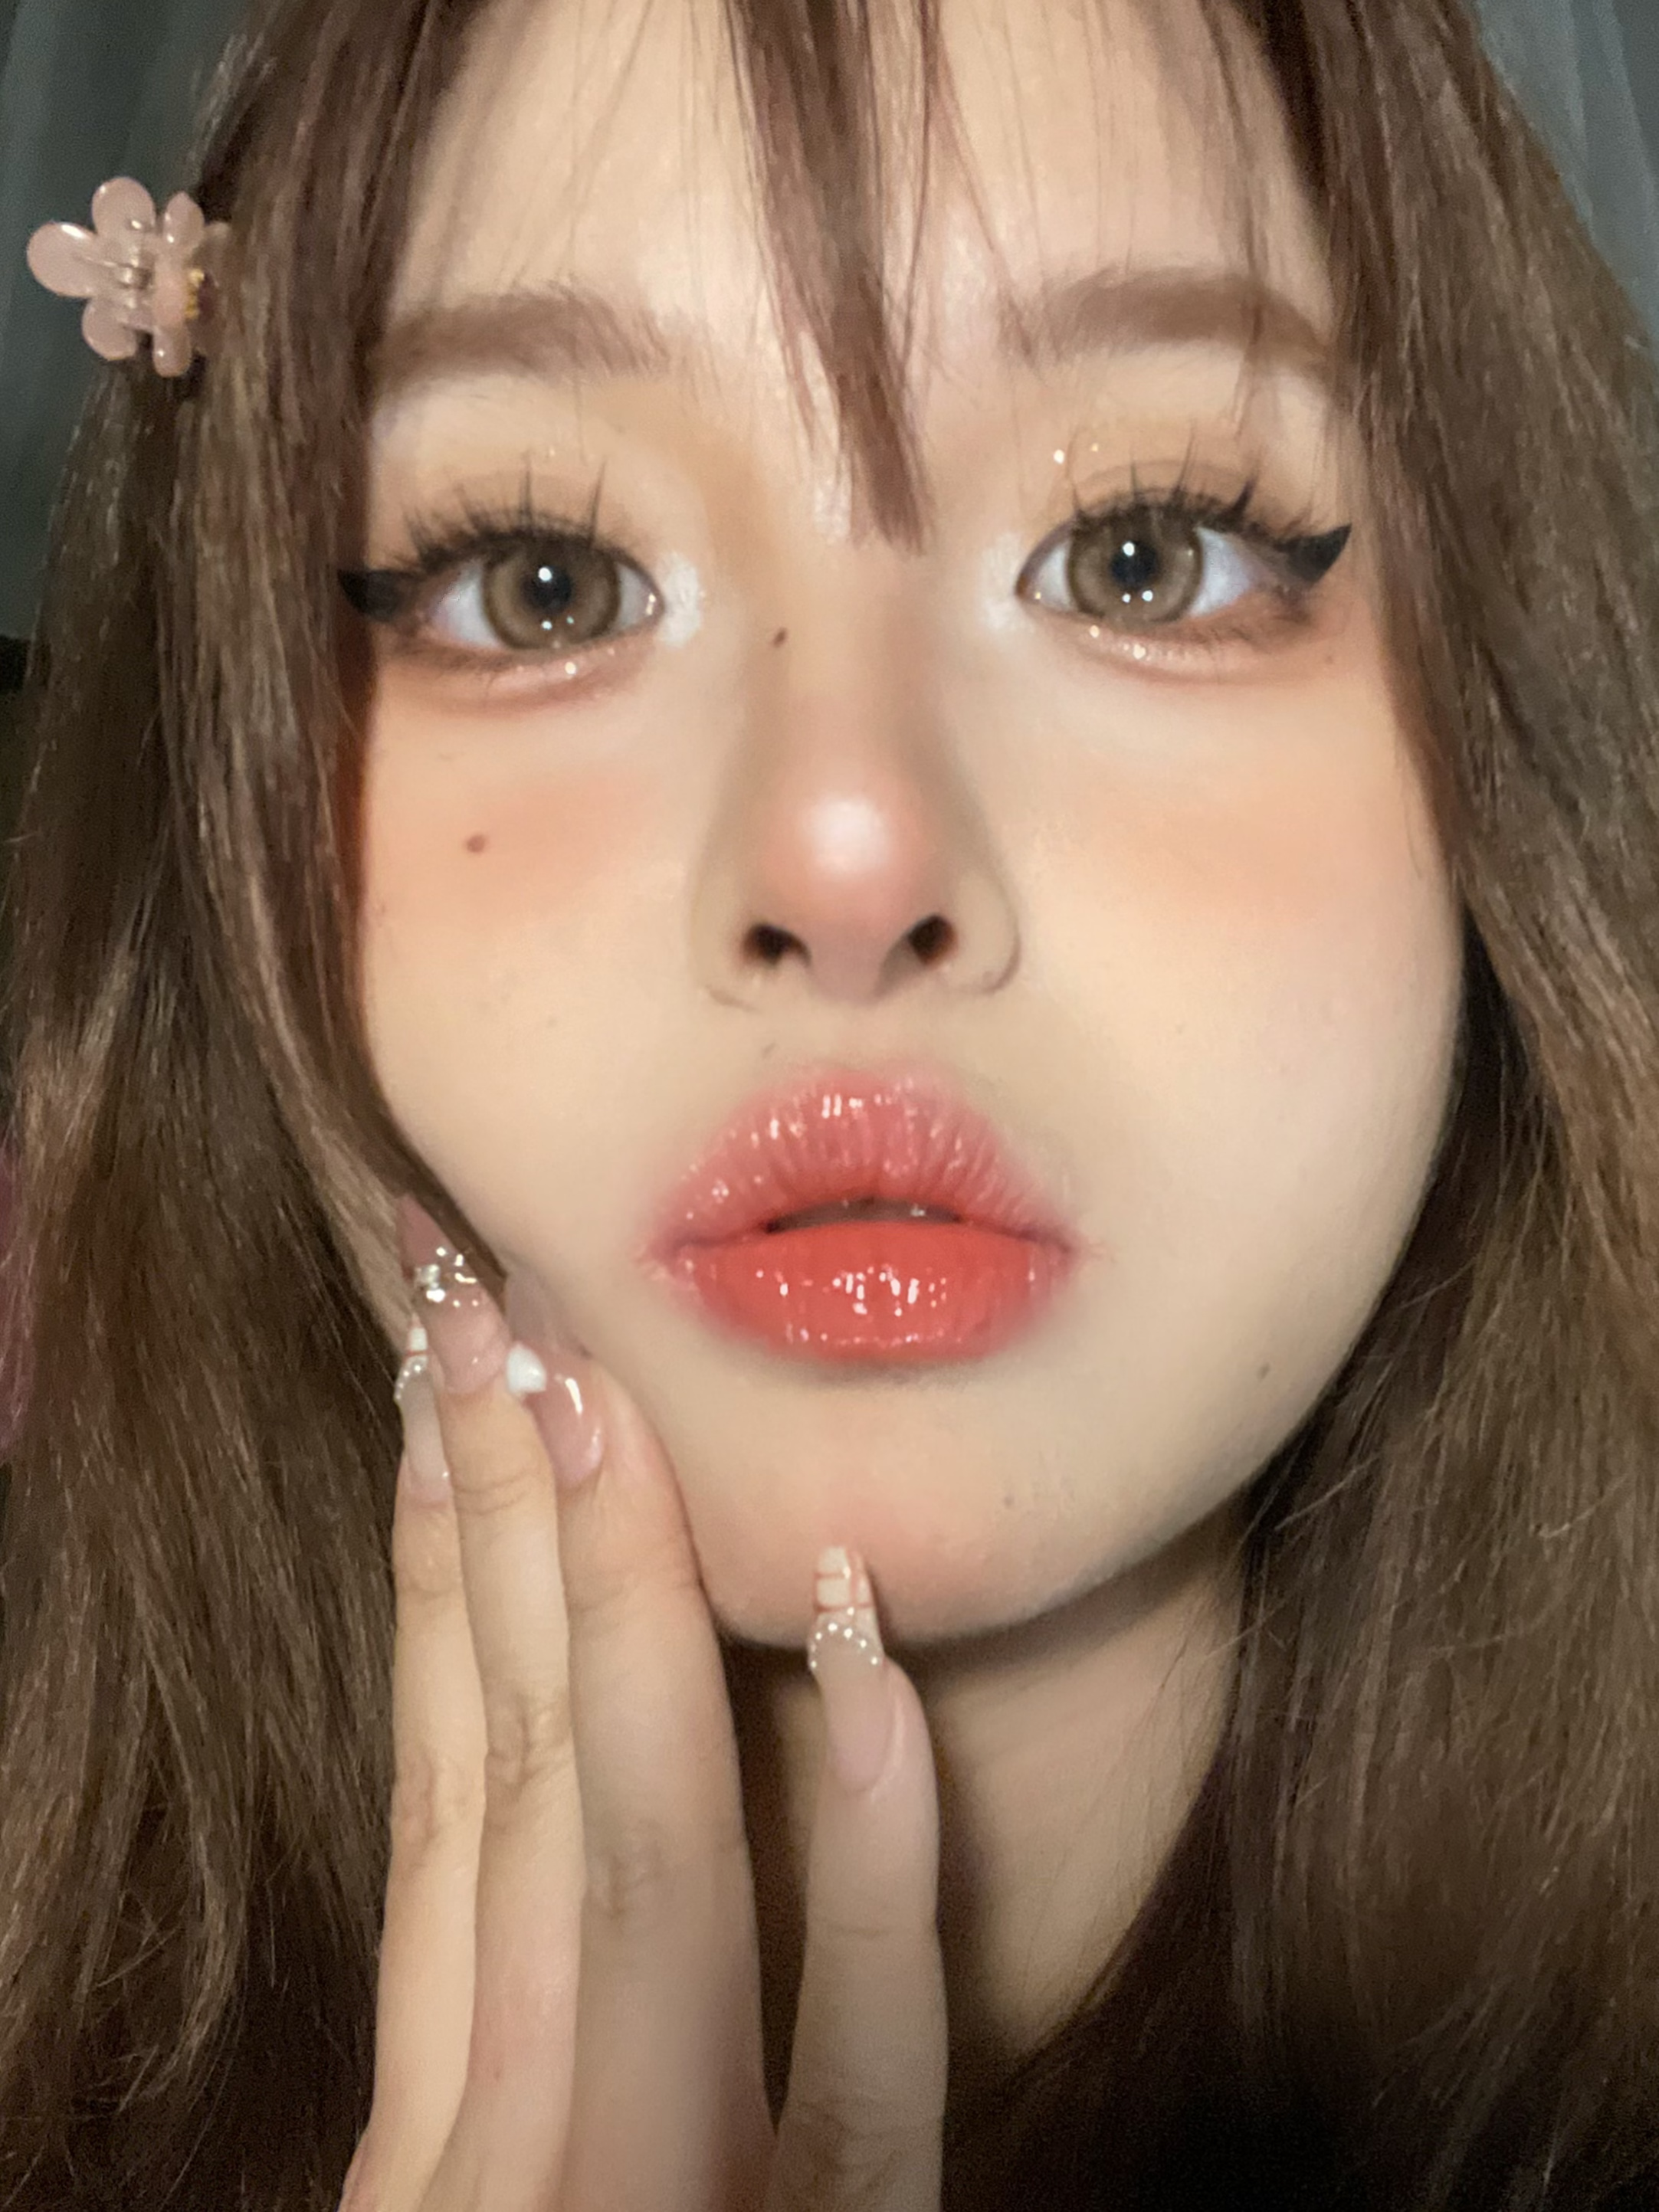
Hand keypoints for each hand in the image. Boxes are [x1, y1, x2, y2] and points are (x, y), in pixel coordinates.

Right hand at [338, 1199, 948, 2211]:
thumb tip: (516, 1816)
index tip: (440, 1398)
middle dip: (495, 1529)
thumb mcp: (504, 2189)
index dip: (430, 1585)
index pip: (436, 1806)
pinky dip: (864, 1857)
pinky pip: (867, 2061)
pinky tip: (863, 1656)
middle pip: (505, 1785)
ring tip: (598, 1394)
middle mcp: (526, 2150)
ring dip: (618, 1609)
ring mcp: (662, 2206)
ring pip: (634, 1863)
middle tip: (478, 1306)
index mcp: (460, 2127)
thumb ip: (515, 2044)